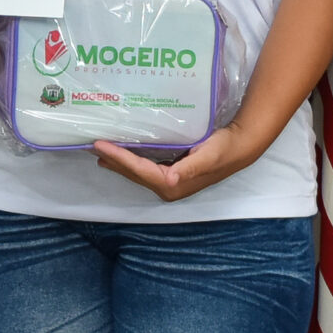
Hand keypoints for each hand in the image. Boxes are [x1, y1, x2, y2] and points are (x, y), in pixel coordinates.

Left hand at [91, 123, 260, 201]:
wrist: (240, 147)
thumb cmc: (224, 150)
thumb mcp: (208, 156)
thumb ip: (189, 168)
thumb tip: (170, 179)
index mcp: (173, 184)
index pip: (139, 170)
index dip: (118, 158)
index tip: (100, 146)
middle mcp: (168, 186)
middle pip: (134, 173)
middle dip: (113, 161)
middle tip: (91, 147)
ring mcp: (170, 180)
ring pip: (137, 171)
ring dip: (119, 162)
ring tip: (100, 152)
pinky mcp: (172, 172)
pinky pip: (145, 166)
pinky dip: (130, 159)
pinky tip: (123, 152)